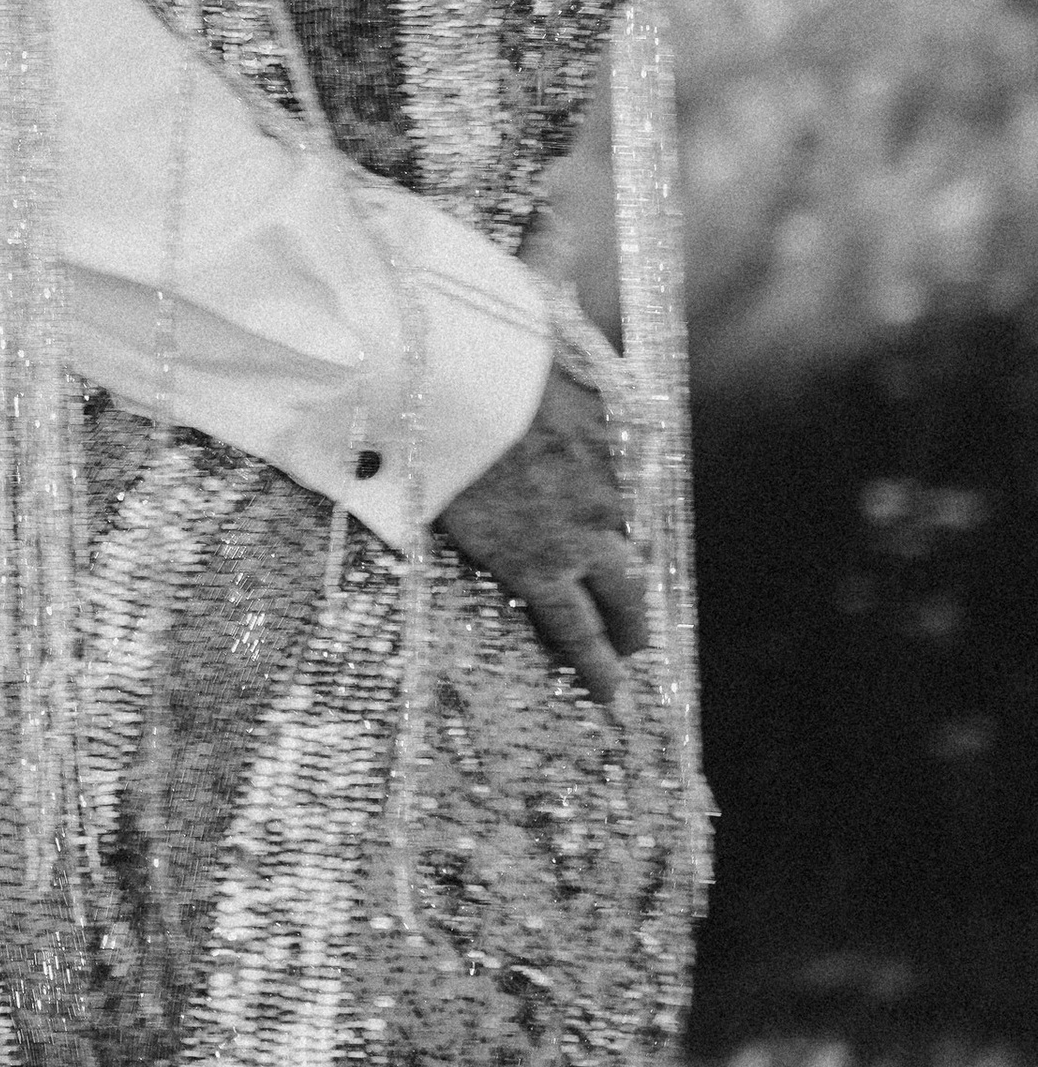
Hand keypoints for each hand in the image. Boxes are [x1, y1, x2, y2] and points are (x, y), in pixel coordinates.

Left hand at [435, 351, 652, 706]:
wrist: (467, 372)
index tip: (615, 694)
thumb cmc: (431, 445)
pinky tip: (612, 480)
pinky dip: (620, 481)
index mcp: (535, 563)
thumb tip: (456, 553)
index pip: (577, 631)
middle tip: (636, 645)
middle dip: (634, 626)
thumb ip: (460, 542)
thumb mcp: (430, 512)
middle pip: (626, 594)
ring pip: (631, 529)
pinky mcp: (613, 431)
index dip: (599, 667)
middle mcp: (582, 532)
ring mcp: (604, 481)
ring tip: (621, 564)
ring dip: (626, 551)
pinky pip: (627, 466)